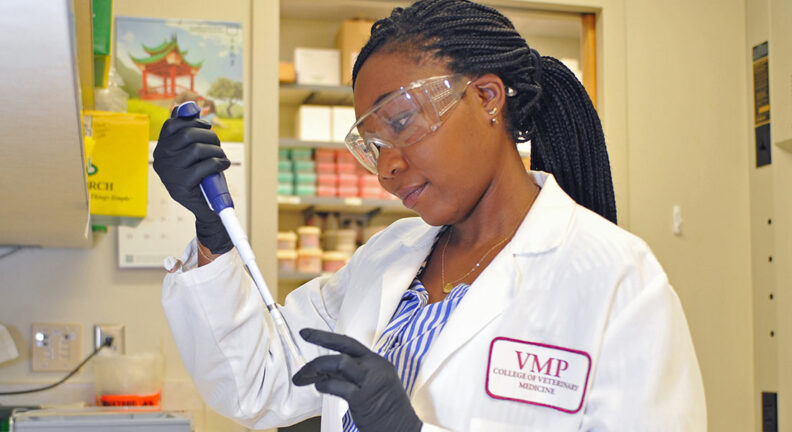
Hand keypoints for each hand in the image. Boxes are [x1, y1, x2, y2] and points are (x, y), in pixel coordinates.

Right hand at [153, 110, 231, 253]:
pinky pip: (204, 166)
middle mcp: (160, 160)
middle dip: (209, 136)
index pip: (172, 125)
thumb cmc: (202, 175)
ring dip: (216, 150)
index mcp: (160, 149)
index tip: (207, 127)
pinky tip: (224, 165)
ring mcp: (169, 174)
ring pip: (197, 149)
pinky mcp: (180, 186)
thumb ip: (187, 131)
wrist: (206, 207)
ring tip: (222, 157)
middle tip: (218, 145)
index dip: (193, 122)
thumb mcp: (193, 152)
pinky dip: (218, 163)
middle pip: (187, 134)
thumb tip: (186, 107)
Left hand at [292, 328, 421, 431]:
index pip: (348, 343)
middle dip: (320, 338)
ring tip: (304, 375)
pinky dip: (323, 385)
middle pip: (342, 347)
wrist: (404, 429)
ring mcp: (369, 380)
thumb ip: (350, 375)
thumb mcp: (372, 384)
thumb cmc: (387, 410)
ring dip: (316, 367)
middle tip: (304, 335)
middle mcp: (375, 366)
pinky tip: (320, 387)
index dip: (326, 336)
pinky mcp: (362, 397)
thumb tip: (324, 372)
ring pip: (338, 363)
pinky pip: (336, 386)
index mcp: (377, 361)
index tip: (309, 333)